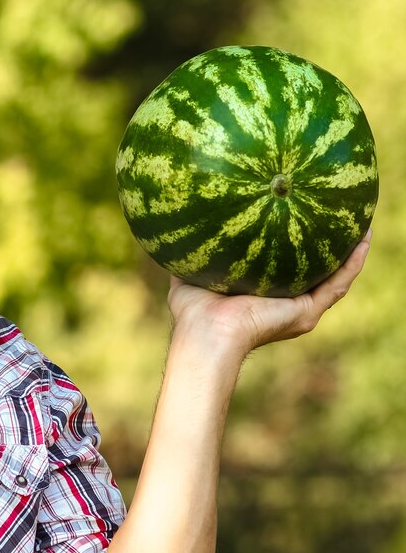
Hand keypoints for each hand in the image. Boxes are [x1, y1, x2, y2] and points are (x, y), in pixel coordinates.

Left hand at [168, 230, 371, 360]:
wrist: (206, 334)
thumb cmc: (194, 310)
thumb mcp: (195, 269)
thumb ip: (198, 248)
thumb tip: (189, 219)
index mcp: (263, 293)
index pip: (288, 266)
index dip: (299, 244)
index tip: (305, 218)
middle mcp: (285, 301)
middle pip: (316, 271)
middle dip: (329, 247)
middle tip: (341, 219)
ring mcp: (299, 308)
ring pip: (335, 277)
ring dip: (351, 252)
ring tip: (362, 227)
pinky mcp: (307, 312)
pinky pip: (337, 285)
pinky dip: (353, 263)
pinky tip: (363, 239)